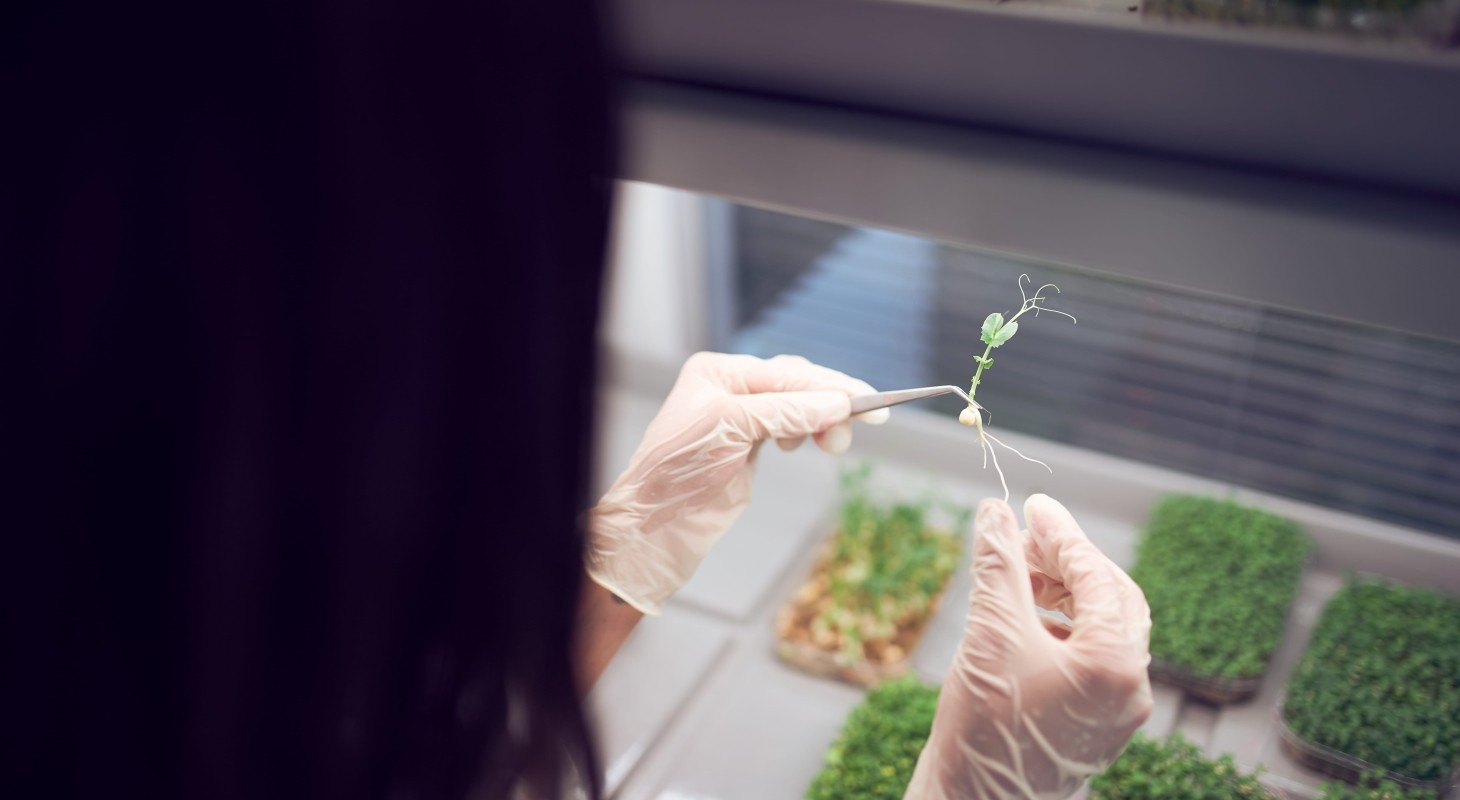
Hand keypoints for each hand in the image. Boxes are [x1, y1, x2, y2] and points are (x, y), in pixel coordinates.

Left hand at [587, 352, 888, 614]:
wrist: (656, 526)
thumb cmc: (677, 473)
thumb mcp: (730, 428)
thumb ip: (785, 411)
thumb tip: (837, 404)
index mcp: (717, 371)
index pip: (785, 373)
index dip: (829, 386)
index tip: (866, 400)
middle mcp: (728, 388)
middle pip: (796, 385)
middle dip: (830, 403)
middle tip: (866, 422)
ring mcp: (739, 417)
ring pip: (797, 406)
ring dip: (821, 421)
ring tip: (833, 444)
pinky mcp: (747, 445)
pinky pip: (789, 426)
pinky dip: (806, 432)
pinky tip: (809, 443)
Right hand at [905, 494, 1152, 799]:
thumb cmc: (984, 727)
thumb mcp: (989, 634)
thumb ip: (999, 565)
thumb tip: (996, 511)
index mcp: (1116, 663)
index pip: (1096, 576)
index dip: (1061, 534)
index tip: (1032, 505)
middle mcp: (1131, 687)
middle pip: (1112, 598)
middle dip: (1068, 562)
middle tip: (1025, 536)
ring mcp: (1119, 710)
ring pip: (1104, 627)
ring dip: (1064, 593)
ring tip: (1018, 576)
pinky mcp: (1098, 723)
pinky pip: (1092, 657)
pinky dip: (1062, 627)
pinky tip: (1025, 619)